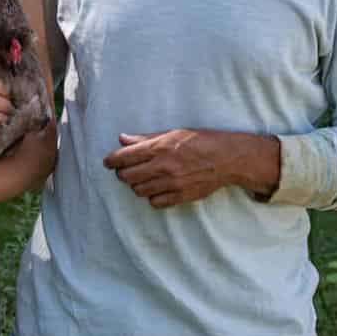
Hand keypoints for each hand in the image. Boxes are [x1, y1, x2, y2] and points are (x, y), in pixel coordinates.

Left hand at [104, 129, 275, 208]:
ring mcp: (171, 183)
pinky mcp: (180, 196)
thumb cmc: (200, 141)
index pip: (124, 157)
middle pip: (127, 177)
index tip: (108, 162)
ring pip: (138, 191)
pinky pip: (155, 202)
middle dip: (123, 173)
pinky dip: (152, 196)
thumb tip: (123, 139)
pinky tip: (157, 188)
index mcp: (159, 147)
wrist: (227, 158)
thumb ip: (146, 138)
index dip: (112, 160)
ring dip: (137, 185)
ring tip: (144, 178)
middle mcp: (163, 166)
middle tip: (127, 170)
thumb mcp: (173, 133)